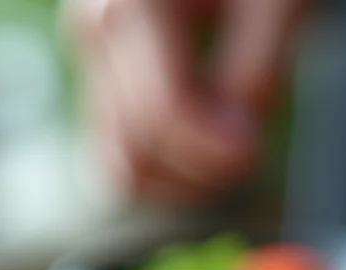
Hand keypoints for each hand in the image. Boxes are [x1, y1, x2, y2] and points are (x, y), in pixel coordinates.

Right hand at [66, 0, 306, 203]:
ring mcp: (89, 54)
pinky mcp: (100, 72)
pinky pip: (118, 148)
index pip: (162, 119)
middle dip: (201, 170)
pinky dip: (163, 164)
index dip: (216, 153)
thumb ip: (256, 71)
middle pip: (135, 152)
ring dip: (180, 177)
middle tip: (250, 147)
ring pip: (118, 164)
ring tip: (230, 147)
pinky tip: (207, 142)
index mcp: (131, 5)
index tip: (254, 147)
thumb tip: (236, 147)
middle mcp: (93, 30)